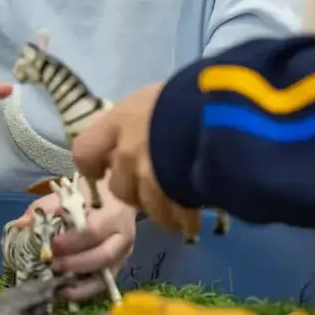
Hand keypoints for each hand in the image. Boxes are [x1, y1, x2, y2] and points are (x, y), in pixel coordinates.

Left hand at [19, 180, 137, 302]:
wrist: (115, 199)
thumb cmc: (89, 195)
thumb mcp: (68, 194)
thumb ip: (45, 209)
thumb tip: (22, 225)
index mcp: (112, 213)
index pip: (93, 231)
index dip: (71, 242)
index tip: (52, 244)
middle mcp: (123, 236)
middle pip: (103, 256)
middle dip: (74, 264)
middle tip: (52, 264)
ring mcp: (124, 256)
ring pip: (106, 277)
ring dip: (79, 285)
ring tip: (57, 286)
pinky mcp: (118, 269)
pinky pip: (102, 286)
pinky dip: (83, 292)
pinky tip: (65, 292)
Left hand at [72, 83, 199, 240]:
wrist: (229, 106)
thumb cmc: (193, 92)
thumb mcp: (158, 97)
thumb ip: (141, 120)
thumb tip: (141, 135)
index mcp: (120, 122)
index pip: (85, 152)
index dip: (93, 165)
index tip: (104, 169)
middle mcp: (129, 152)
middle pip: (120, 188)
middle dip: (134, 191)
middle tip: (152, 184)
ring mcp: (152, 176)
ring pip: (148, 208)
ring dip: (161, 210)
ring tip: (178, 207)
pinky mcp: (177, 194)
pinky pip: (175, 217)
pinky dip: (183, 221)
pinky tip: (192, 222)